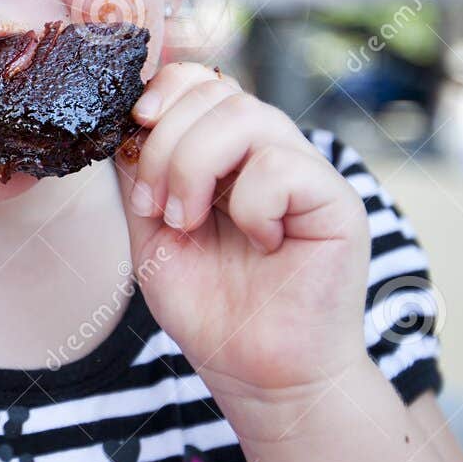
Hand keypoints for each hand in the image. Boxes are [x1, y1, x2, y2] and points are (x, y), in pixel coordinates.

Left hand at [114, 61, 371, 427]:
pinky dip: (250, 205)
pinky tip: (258, 244)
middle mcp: (271, 153)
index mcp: (229, 155)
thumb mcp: (154, 237)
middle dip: (166, 143)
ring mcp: (307, 173)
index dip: (162, 92)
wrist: (263, 379)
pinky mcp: (337, 202)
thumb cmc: (215, 314)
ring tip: (188, 224)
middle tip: (155, 207)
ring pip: (247, 116)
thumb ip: (141, 178)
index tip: (133, 134)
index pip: (200, 82)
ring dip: (194, 168)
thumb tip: (124, 122)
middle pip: (216, 91)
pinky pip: (282, 166)